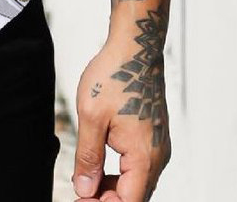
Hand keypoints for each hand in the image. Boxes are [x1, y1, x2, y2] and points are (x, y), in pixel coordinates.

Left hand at [72, 27, 170, 201]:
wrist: (135, 49)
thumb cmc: (113, 77)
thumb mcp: (91, 117)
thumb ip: (88, 157)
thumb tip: (84, 189)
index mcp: (144, 157)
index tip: (79, 198)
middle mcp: (157, 156)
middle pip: (134, 196)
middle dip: (106, 199)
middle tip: (79, 191)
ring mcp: (157, 146)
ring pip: (137, 182)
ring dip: (113, 187)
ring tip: (85, 180)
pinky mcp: (152, 136)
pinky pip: (138, 166)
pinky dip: (120, 173)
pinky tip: (99, 164)